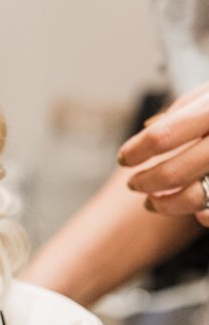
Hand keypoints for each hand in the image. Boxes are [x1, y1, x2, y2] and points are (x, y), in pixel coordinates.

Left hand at [119, 81, 208, 226]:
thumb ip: (186, 109)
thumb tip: (148, 130)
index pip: (162, 136)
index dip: (136, 151)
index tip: (124, 158)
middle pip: (174, 171)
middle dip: (146, 182)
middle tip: (134, 184)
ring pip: (197, 195)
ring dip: (169, 205)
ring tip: (154, 202)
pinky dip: (206, 215)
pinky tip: (197, 215)